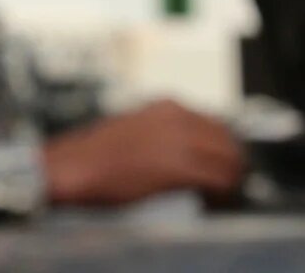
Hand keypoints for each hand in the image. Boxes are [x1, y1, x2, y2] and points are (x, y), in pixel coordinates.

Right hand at [41, 99, 245, 206]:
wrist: (73, 166)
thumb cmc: (96, 154)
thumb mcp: (135, 127)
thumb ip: (162, 132)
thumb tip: (186, 149)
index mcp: (167, 106)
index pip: (214, 123)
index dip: (222, 146)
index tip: (222, 162)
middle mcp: (178, 118)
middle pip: (226, 139)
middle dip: (231, 162)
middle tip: (227, 181)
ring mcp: (179, 141)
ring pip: (227, 159)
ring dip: (229, 177)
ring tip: (220, 193)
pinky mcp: (177, 168)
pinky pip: (215, 178)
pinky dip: (220, 191)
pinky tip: (211, 199)